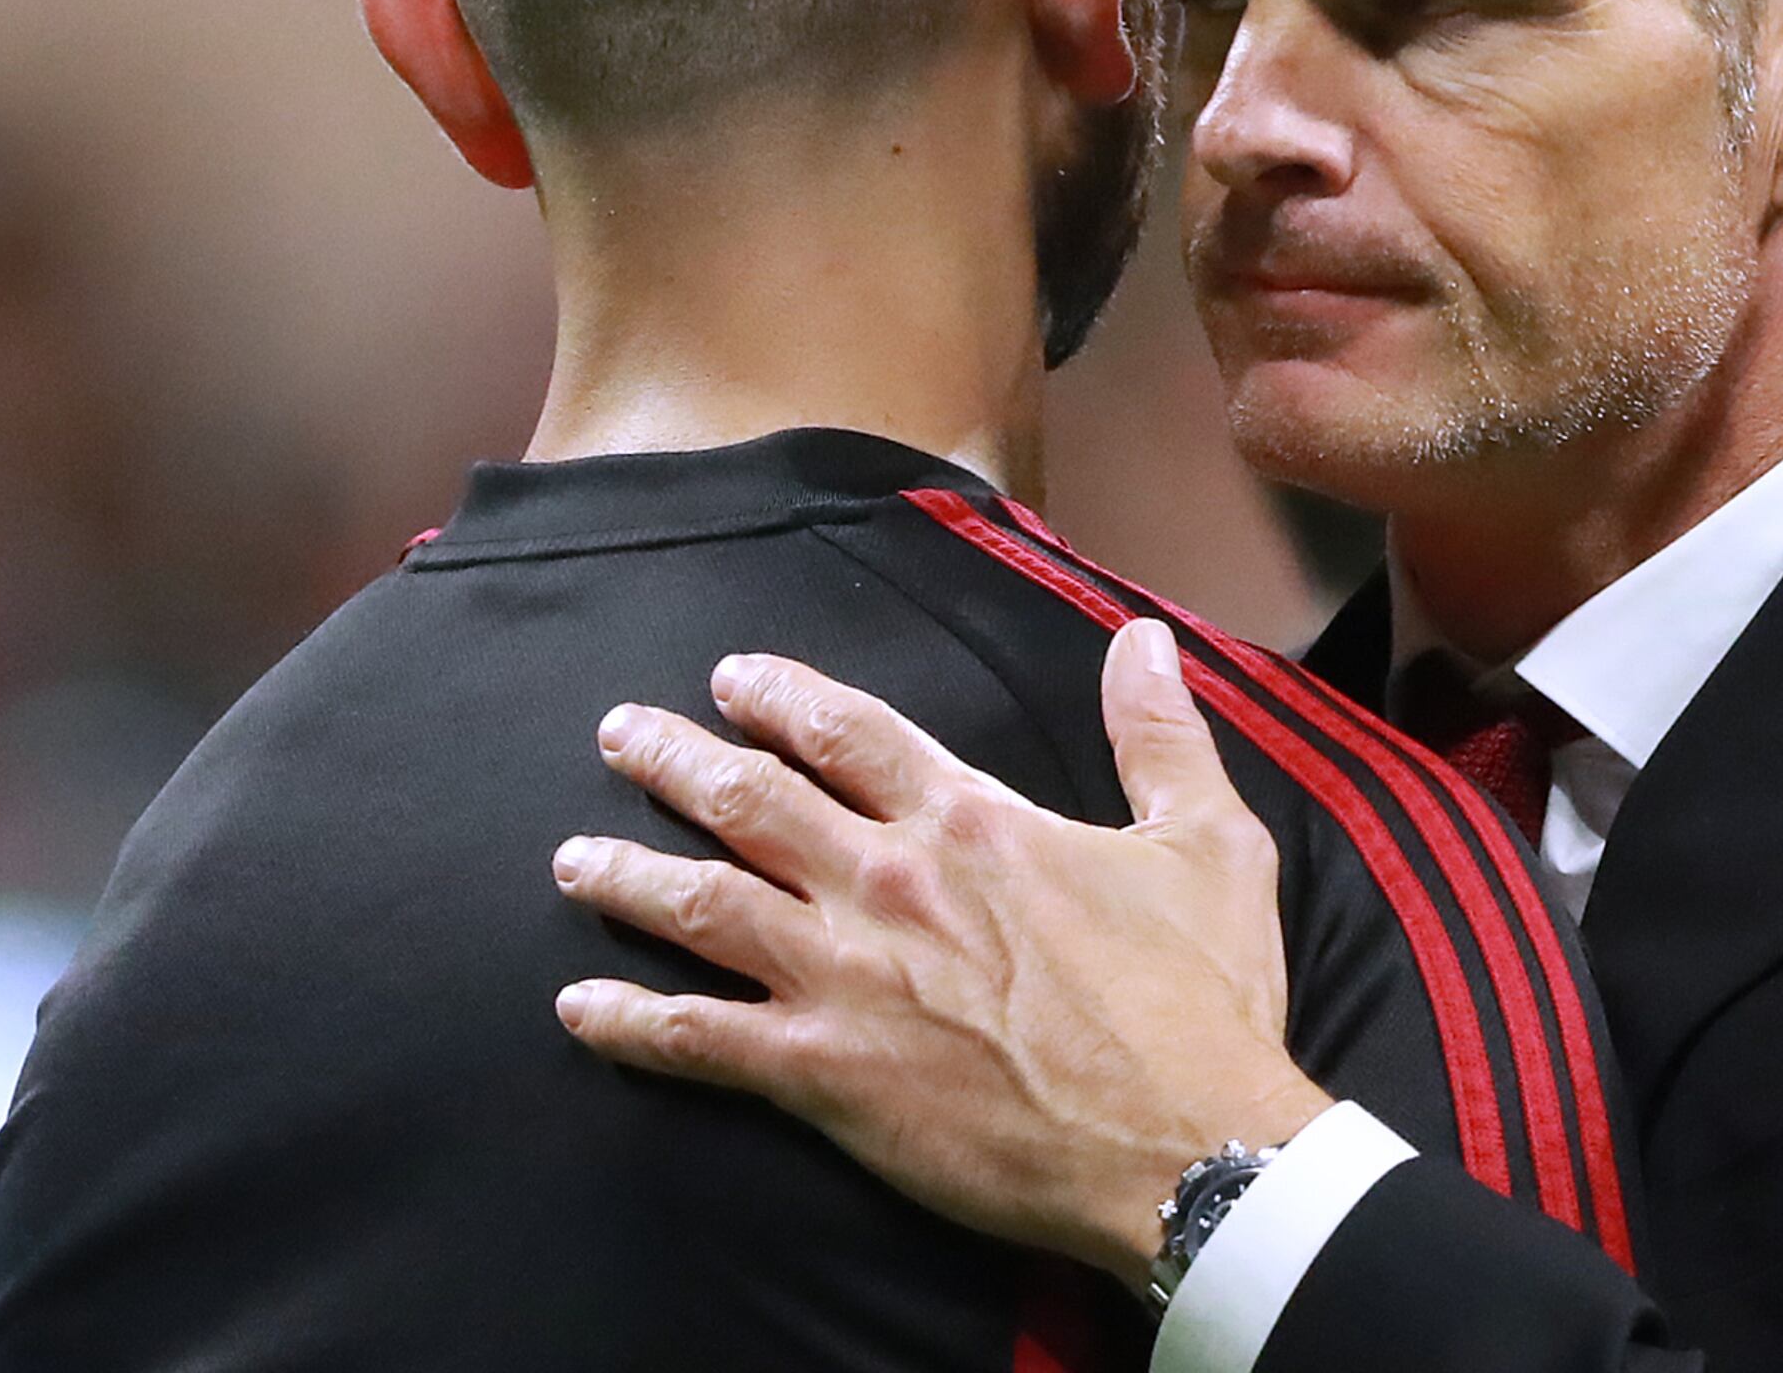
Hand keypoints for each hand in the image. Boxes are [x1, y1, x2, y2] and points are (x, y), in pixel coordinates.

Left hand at [550, 618, 1333, 1286]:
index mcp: (972, 821)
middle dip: (672, 758)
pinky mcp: (824, 1072)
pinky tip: (578, 1007)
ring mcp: (845, 977)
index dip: (782, 696)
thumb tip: (1146, 638)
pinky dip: (629, 1021)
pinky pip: (697, 1038)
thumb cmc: (1201, 1001)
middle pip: (748, 798)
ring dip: (626, 874)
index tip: (732, 678)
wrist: (1184, 1143)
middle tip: (620, 734)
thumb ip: (1161, 734)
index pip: (850, 732)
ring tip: (572, 858)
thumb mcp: (1210, 842)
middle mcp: (889, 882)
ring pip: (700, 904)